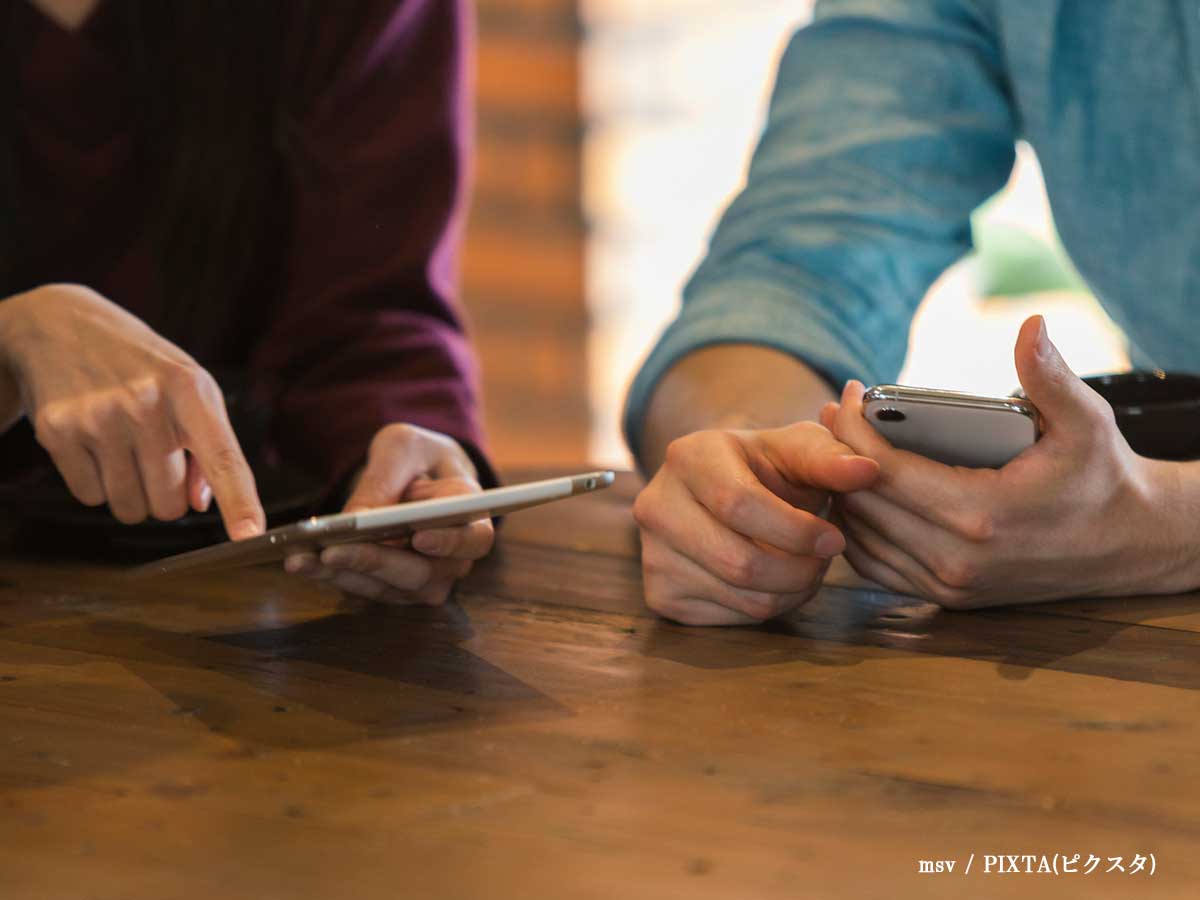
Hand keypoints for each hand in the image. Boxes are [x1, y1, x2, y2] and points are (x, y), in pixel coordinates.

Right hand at [0, 284, 263, 537]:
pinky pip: (90, 497)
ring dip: (130, 492)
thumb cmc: (142, 365)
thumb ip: (209, 447)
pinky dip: (94, 482)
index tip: (251, 534)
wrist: (61, 326)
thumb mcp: (189, 389)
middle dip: (165, 494)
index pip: (223, 457)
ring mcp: (98, 417)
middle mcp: (145, 403)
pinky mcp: (58, 430)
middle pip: (169, 504)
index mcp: (190, 389)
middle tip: (153, 456)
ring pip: (130, 508)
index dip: (240, 501)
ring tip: (122, 447)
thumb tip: (201, 504)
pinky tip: (92, 442)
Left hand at [283, 424, 493, 604]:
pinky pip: (367, 590)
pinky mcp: (396, 588)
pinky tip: (301, 562)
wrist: (413, 477)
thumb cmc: (417, 458)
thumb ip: (385, 477)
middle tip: (333, 551)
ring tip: (303, 558)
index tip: (418, 537)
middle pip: (424, 573)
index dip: (449, 542)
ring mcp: (427, 578)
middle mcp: (454, 556)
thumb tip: (358, 518)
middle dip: (375, 562)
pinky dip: (332, 578)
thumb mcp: (402, 447)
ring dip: (346, 575)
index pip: (472, 538)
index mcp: (470, 514)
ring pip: (391, 588)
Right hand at [632, 423, 879, 624]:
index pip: (738, 504)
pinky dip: (768, 607)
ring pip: (740, 595)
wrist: (720, 491)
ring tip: (806, 566)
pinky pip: (730, 617)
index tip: (835, 539)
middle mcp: (655, 505)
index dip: (795, 530)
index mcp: (687, 456)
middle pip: (739, 561)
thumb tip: (867, 471)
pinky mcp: (660, 594)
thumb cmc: (766, 467)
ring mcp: (651, 554)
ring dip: (791, 590)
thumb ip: (831, 458)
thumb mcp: (797, 449)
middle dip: (800, 570)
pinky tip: (777, 581)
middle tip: (826, 560)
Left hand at [829, 315, 1170, 607]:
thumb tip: (1031, 325)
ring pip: (861, 537)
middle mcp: (957, 558)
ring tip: (837, 446)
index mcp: (982, 513)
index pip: (884, 469)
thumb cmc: (1101, 474)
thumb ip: (1051, 375)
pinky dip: (857, 530)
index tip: (849, 392)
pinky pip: (876, 566)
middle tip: (833, 413)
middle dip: (837, 454)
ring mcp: (949, 584)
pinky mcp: (947, 597)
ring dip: (842, 492)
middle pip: (863, 503)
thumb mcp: (1086, 420)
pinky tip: (856, 492)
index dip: (854, 427)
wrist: (1128, 544)